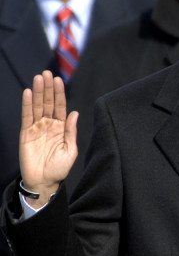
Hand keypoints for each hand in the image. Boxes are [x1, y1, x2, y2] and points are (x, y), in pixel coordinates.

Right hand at [19, 71, 78, 207]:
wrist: (45, 182)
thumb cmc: (60, 168)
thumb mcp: (70, 150)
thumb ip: (71, 131)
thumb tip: (75, 113)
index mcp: (61, 127)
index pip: (60, 106)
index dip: (59, 93)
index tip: (59, 80)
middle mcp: (49, 125)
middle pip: (47, 102)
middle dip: (48, 88)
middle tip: (46, 73)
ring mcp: (37, 128)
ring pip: (37, 106)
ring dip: (37, 92)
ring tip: (38, 78)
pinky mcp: (26, 134)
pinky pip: (26, 117)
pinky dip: (27, 105)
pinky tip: (28, 93)